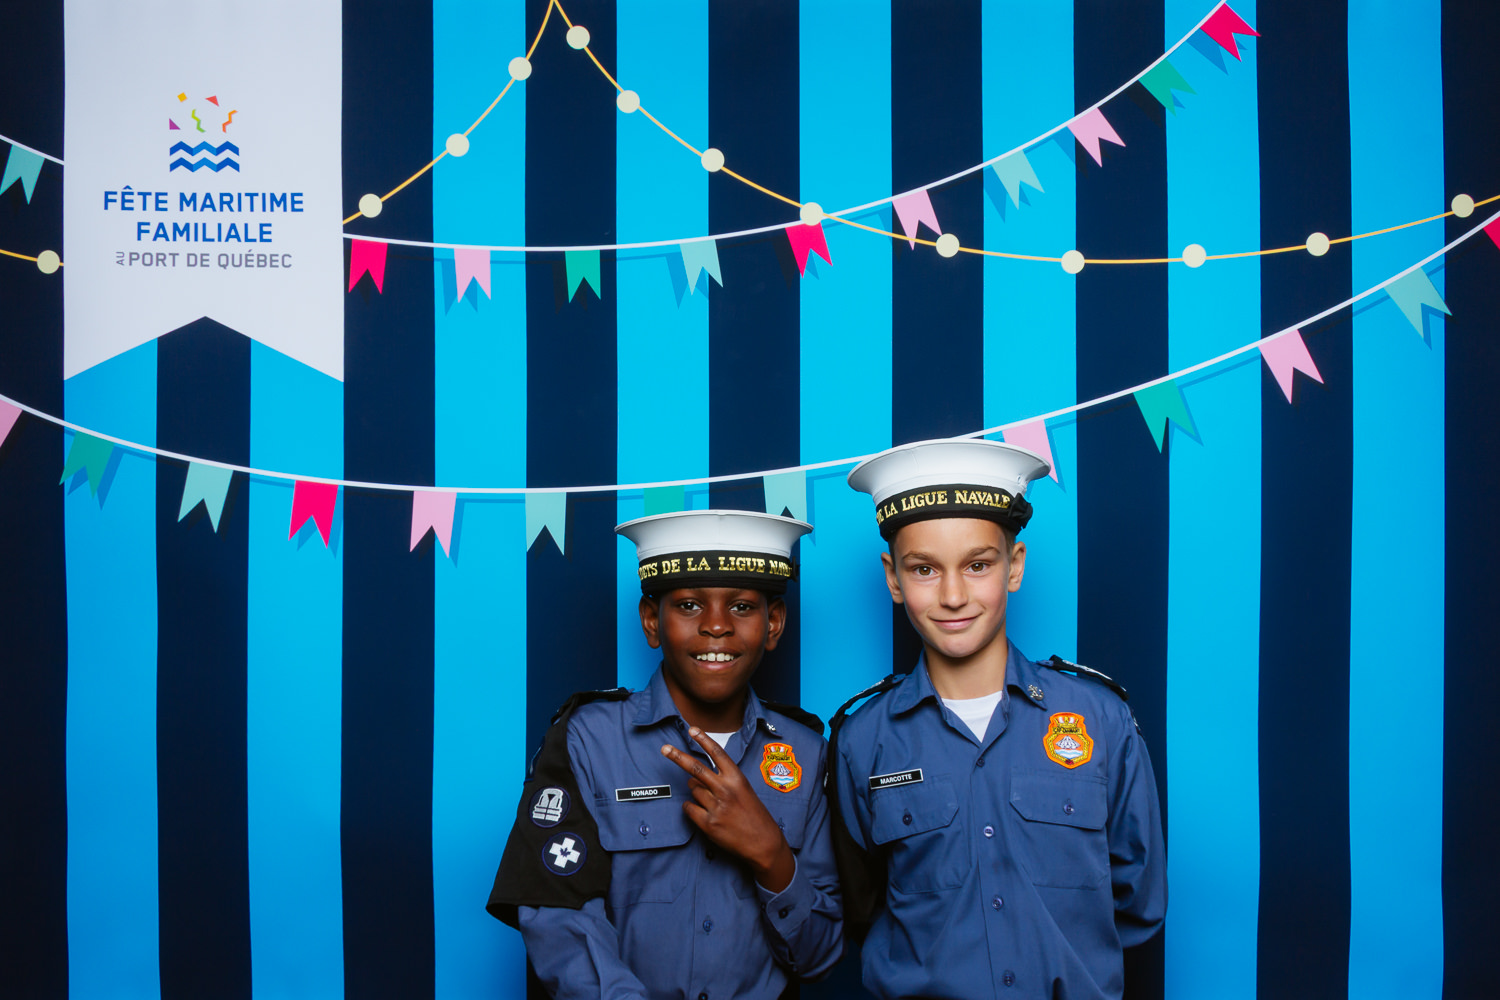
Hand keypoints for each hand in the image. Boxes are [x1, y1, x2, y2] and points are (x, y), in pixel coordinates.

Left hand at [661, 727, 795, 892]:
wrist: (762, 842)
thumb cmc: (754, 814)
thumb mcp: (744, 790)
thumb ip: (723, 780)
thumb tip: (695, 777)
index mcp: (737, 778)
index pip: (717, 753)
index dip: (703, 739)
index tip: (692, 729)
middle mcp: (725, 789)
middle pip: (695, 768)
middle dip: (677, 757)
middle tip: (664, 749)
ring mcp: (716, 807)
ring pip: (693, 790)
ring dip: (696, 792)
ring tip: (712, 802)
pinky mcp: (708, 823)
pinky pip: (689, 808)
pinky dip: (691, 807)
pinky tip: (702, 812)